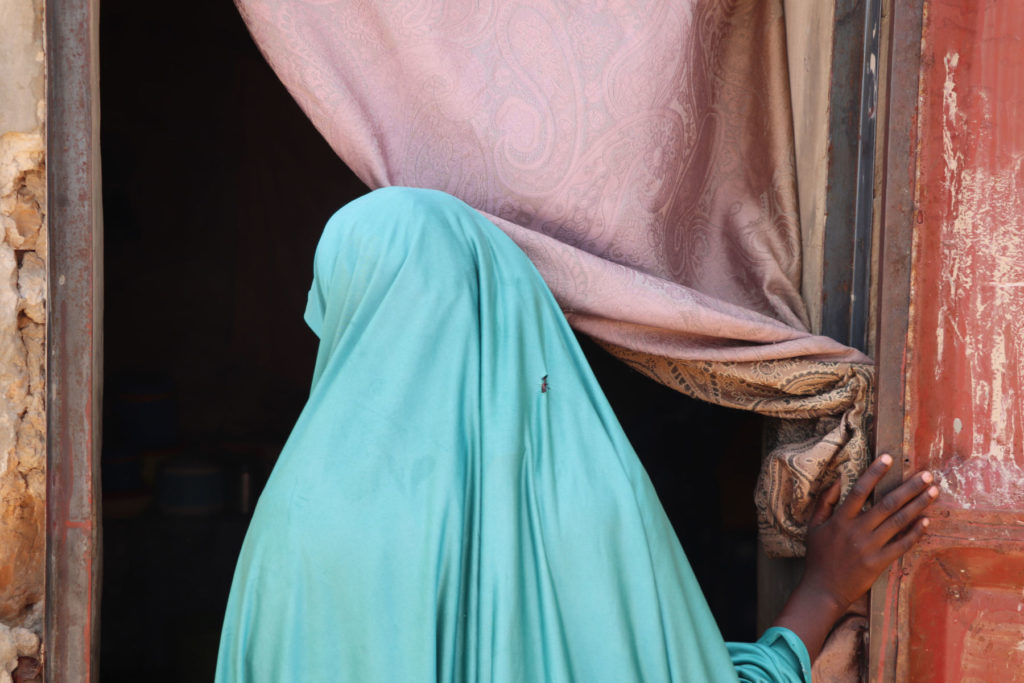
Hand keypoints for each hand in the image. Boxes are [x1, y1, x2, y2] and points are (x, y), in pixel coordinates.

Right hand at [802, 453, 937, 610]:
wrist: (823, 589)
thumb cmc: (818, 556)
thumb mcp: (814, 526)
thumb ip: (824, 502)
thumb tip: (837, 481)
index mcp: (840, 520)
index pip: (859, 490)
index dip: (874, 473)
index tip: (888, 458)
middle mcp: (857, 531)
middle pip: (887, 504)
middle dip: (909, 488)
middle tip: (926, 475)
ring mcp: (870, 547)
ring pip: (898, 522)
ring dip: (918, 506)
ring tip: (932, 492)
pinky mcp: (880, 562)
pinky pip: (902, 545)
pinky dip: (915, 533)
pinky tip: (926, 521)